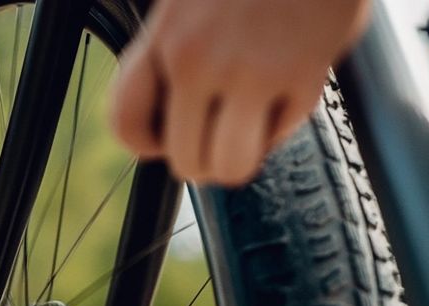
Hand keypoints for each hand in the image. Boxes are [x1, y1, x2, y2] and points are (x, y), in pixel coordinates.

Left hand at [112, 0, 369, 185]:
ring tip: (247, 131)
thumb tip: (162, 122)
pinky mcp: (302, 80)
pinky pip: (280, 137)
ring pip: (231, 167)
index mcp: (165, 36)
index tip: (163, 136)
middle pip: (184, 159)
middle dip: (201, 158)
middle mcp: (199, 59)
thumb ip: (167, 50)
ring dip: (239, 158)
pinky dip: (282, 124)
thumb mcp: (186, 0)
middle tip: (216, 137)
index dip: (144, 142)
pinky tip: (284, 88)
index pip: (126, 121)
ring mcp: (252, 72)